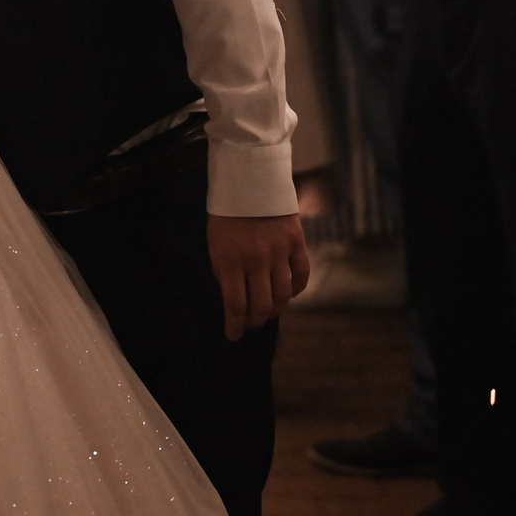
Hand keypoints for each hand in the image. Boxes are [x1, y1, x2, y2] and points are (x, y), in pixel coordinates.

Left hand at [207, 213, 309, 338]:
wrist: (250, 179)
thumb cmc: (226, 213)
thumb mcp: (214, 242)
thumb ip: (224, 270)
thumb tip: (234, 298)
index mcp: (229, 259)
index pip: (235, 305)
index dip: (235, 326)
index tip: (233, 336)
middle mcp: (255, 259)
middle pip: (261, 305)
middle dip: (255, 321)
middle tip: (251, 323)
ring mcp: (279, 251)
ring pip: (283, 295)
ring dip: (275, 309)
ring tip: (268, 311)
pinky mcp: (297, 242)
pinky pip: (301, 276)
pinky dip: (295, 290)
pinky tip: (288, 293)